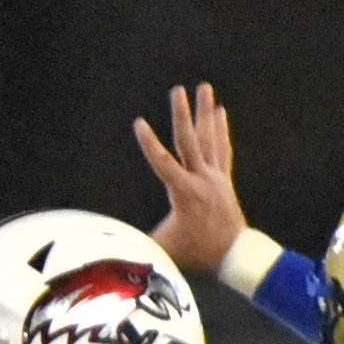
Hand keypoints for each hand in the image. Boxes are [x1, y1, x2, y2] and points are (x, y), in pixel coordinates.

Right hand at [131, 81, 249, 277]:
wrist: (236, 256)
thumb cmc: (197, 254)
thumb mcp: (164, 248)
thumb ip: (136, 243)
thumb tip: (107, 247)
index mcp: (185, 192)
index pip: (162, 162)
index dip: (148, 143)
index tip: (138, 122)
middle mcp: (202, 179)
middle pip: (190, 140)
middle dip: (182, 114)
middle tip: (177, 90)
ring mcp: (216, 177)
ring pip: (210, 138)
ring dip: (206, 111)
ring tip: (205, 88)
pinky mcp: (223, 179)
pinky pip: (222, 149)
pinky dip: (220, 130)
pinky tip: (220, 113)